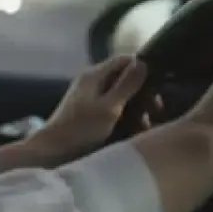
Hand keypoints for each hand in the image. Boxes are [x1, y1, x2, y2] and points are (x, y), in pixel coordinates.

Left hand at [29, 54, 152, 161]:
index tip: (159, 86)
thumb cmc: (80, 129)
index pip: (124, 60)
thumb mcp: (108, 107)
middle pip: (124, 78)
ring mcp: (90, 97)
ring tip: (147, 125)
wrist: (53, 151)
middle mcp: (92, 82)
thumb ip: (126, 85)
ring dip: (136, 107)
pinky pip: (114, 108)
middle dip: (142, 92)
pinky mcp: (90, 112)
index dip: (142, 69)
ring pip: (121, 95)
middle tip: (157, 110)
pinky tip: (136, 131)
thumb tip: (143, 62)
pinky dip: (126, 116)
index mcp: (94, 75)